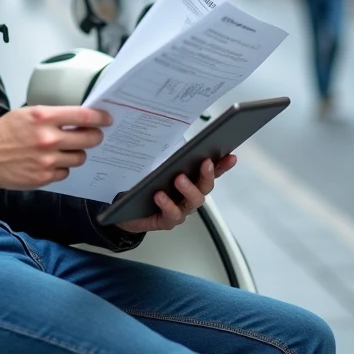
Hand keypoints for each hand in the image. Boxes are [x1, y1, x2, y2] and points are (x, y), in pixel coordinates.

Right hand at [0, 106, 109, 189]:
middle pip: (88, 139)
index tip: (106, 119)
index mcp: (44, 117)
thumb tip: (77, 118)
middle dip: (94, 136)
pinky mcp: (43, 177)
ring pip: (79, 157)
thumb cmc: (4, 132)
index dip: (100, 118)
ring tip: (66, 150)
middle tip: (93, 135)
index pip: (83, 116)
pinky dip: (61, 168)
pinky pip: (65, 173)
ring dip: (76, 153)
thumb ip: (52, 116)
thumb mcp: (27, 113)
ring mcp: (47, 160)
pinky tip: (51, 163)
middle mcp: (48, 139)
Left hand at [113, 156, 237, 233]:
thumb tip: (165, 133)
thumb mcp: (152, 165)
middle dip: (207, 173)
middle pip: (205, 186)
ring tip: (179, 178)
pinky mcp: (166, 220)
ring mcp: (180, 208)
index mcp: (189, 179)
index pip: (210, 171)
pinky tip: (159, 195)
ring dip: (189, 189)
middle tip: (205, 162)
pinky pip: (173, 215)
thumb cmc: (142, 185)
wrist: (123, 208)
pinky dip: (168, 204)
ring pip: (194, 201)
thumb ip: (164, 153)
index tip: (230, 155)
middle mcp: (188, 195)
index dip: (222, 165)